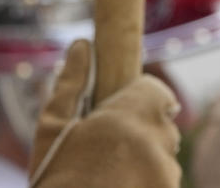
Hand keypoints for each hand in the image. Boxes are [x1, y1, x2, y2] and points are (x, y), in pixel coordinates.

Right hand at [28, 39, 181, 187]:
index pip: (156, 90)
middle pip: (162, 123)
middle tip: (104, 143)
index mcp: (128, 121)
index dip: (138, 93)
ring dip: (145, 157)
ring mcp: (168, 180)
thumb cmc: (55, 180)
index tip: (117, 105)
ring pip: (165, 156)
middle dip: (139, 127)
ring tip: (108, 172)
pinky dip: (147, 181)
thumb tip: (81, 46)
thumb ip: (70, 83)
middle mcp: (157, 149)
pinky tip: (117, 187)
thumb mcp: (51, 127)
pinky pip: (164, 181)